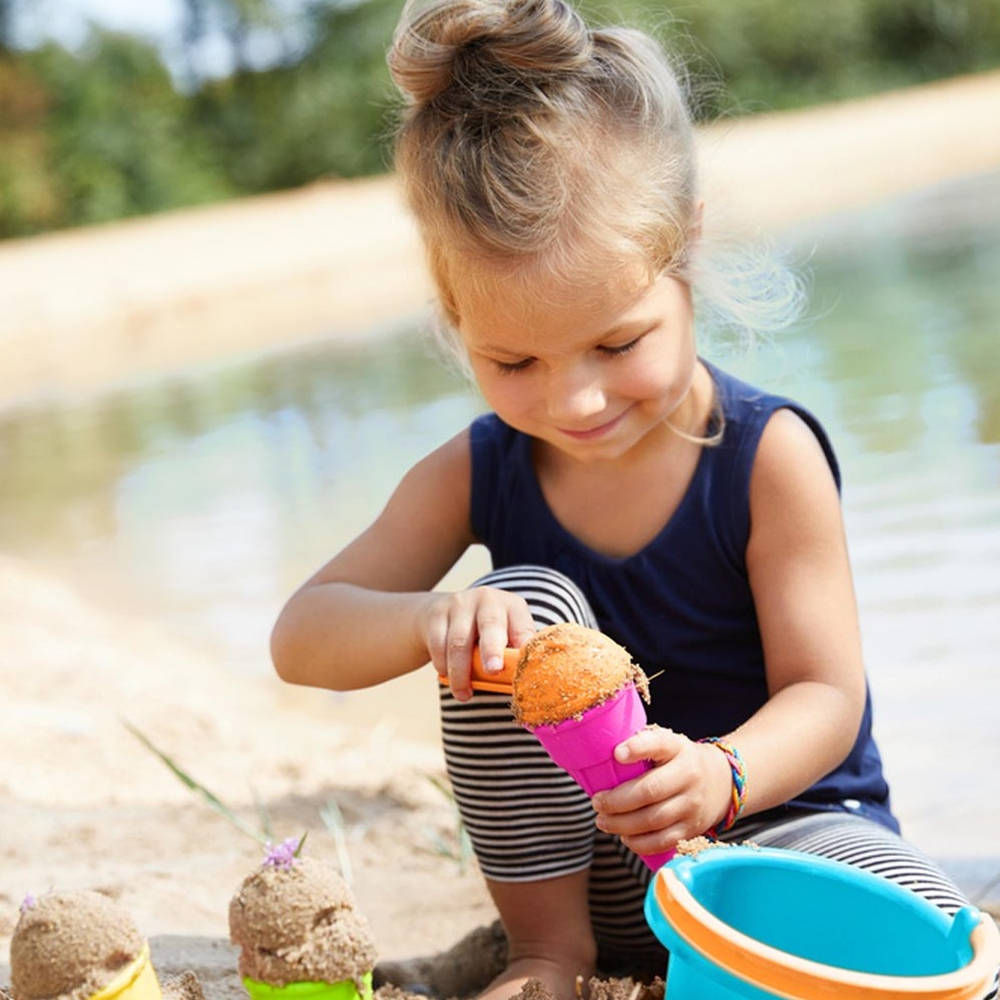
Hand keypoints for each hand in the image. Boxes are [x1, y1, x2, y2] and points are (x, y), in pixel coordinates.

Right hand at [421, 586, 535, 700]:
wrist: (445, 610)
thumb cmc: (485, 632)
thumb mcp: (505, 633)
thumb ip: (514, 654)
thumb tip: (524, 682)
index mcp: (512, 607)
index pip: (522, 628)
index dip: (523, 646)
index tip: (522, 666)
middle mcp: (488, 600)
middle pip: (491, 625)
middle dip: (492, 649)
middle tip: (494, 670)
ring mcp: (460, 604)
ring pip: (459, 642)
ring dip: (461, 673)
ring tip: (464, 695)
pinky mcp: (437, 614)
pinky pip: (439, 645)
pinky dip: (443, 665)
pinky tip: (448, 676)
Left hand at [591, 728, 732, 855]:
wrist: (720, 781)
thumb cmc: (677, 760)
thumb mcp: (666, 744)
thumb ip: (641, 746)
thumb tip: (601, 756)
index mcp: (677, 748)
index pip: (659, 743)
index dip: (637, 748)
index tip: (617, 754)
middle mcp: (689, 775)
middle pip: (650, 791)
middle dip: (617, 801)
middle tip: (597, 803)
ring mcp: (692, 804)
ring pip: (653, 820)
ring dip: (622, 824)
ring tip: (602, 821)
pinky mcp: (692, 828)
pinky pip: (662, 841)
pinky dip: (639, 843)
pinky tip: (624, 836)